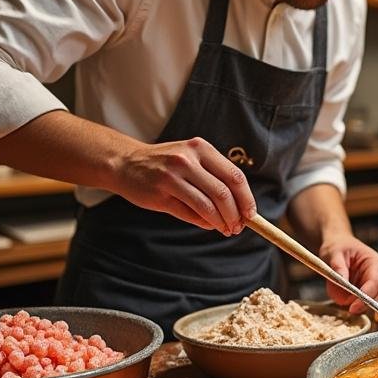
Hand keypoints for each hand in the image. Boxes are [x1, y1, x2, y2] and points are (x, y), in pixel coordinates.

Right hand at [113, 137, 255, 235]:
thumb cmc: (166, 164)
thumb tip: (240, 209)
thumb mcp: (191, 159)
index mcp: (200, 148)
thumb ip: (214, 178)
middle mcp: (187, 160)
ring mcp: (172, 176)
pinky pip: (189, 213)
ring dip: (221, 222)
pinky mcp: (160, 194)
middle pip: (223, 192)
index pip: (234, 176)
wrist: (125, 163)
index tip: (251, 214)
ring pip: (207, 205)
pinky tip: (209, 225)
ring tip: (226, 230)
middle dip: (235, 214)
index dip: (246, 198)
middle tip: (238, 227)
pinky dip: (204, 222)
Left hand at [319, 235, 377, 314]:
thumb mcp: (334, 253)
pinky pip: (366, 303)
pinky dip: (356, 304)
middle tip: (350, 310)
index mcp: (376, 262)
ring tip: (342, 295)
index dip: (365, 298)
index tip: (353, 307)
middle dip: (367, 305)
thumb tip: (342, 281)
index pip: (375, 284)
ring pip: (376, 302)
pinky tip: (344, 296)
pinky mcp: (371, 292)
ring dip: (360, 304)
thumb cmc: (339, 246)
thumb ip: (338, 266)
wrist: (339, 245)